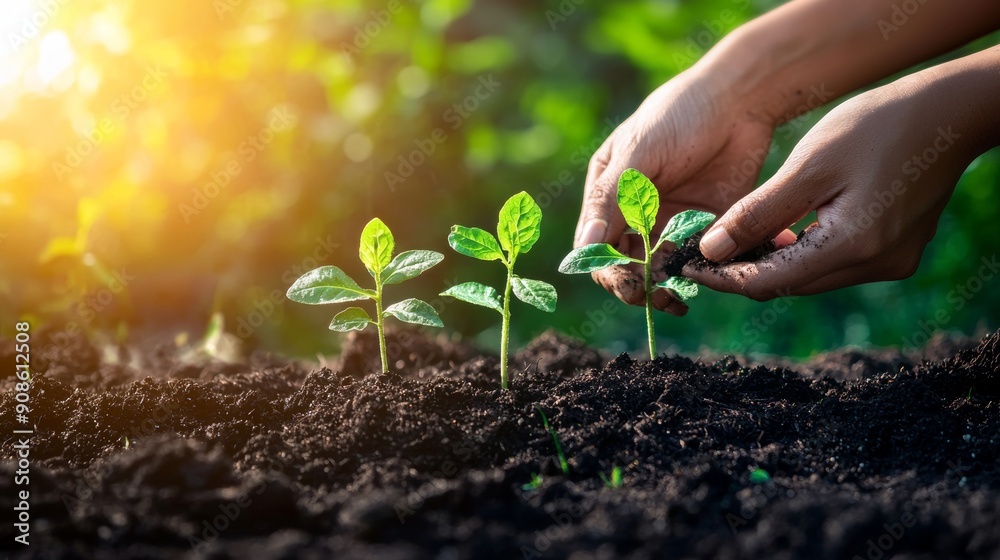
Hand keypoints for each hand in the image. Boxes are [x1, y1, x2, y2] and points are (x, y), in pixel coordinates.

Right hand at [574, 71, 793, 315]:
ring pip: (659, 270)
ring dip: (664, 288)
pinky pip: (696, 260)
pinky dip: (698, 275)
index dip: (607, 269)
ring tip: (678, 300)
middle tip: (655, 296)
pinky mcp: (705, 227)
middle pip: (624, 266)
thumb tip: (585, 246)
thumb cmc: (679, 114)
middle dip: (635, 285)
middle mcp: (635, 214)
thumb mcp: (638, 152)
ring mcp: (670, 222)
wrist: (741, 98)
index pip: (595, 246)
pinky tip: (706, 279)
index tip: (627, 282)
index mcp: (608, 194)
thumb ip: (610, 199)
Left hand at [685, 78, 978, 299]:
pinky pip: (832, 264)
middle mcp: (874, 265)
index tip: (685, 264)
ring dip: (769, 263)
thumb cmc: (876, 126)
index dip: (721, 277)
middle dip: (741, 271)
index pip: (768, 283)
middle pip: (787, 284)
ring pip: (808, 276)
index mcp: (852, 246)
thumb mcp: (808, 166)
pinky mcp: (894, 253)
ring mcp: (889, 263)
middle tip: (701, 251)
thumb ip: (757, 212)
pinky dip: (799, 253)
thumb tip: (710, 250)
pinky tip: (775, 232)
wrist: (947, 112)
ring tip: (729, 240)